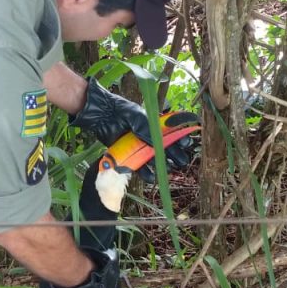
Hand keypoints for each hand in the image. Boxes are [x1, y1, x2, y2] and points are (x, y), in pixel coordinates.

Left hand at [70, 78, 192, 179]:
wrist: (101, 116)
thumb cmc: (120, 111)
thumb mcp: (136, 116)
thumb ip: (147, 129)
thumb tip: (157, 144)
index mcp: (154, 124)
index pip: (172, 132)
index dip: (180, 138)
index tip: (185, 144)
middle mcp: (149, 137)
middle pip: (165, 148)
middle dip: (174, 155)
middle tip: (181, 161)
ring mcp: (139, 147)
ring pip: (154, 159)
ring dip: (162, 165)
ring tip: (167, 169)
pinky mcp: (129, 155)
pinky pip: (139, 166)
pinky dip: (145, 172)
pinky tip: (150, 176)